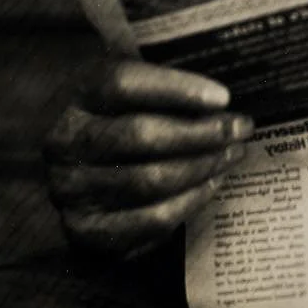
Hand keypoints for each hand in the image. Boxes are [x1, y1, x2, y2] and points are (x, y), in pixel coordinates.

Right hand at [44, 58, 253, 257]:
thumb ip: (161, 79)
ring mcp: (71, 188)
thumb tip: (222, 93)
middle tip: (242, 127)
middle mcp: (65, 140)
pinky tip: (212, 183)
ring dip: (203, 166)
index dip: (176, 88)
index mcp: (76, 94)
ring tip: (234, 153)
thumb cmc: (117, 116)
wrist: (74, 167)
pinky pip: (150, 219)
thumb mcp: (128, 85)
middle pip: (141, 135)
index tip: (223, 96)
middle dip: (203, 132)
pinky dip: (190, 201)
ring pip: (150, 179)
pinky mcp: (85, 228)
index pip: (123, 83)